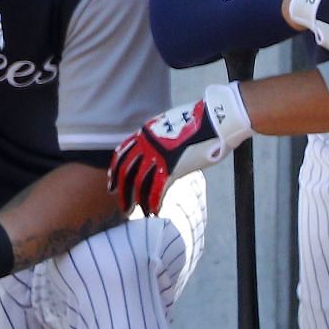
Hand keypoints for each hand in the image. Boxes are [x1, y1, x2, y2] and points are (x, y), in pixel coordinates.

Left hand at [108, 94, 242, 215]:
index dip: (116, 170)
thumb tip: (165, 150)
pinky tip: (154, 211)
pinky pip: (157, 189)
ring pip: (139, 182)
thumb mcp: (172, 125)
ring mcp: (158, 156)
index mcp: (146, 132)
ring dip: (136, 199)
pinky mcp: (172, 167)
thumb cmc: (201, 121)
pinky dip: (153, 202)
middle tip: (120, 202)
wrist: (215, 117)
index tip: (113, 182)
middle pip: (126, 171)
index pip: (123, 153)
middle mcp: (147, 144)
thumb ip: (163, 139)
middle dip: (122, 189)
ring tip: (135, 211)